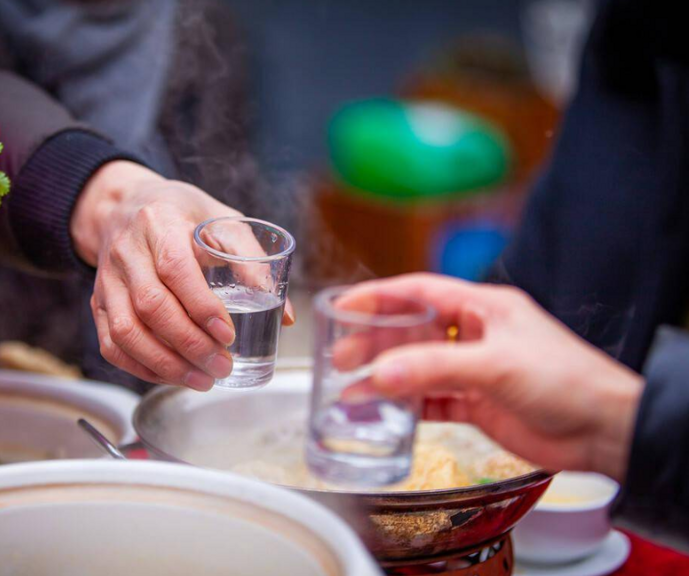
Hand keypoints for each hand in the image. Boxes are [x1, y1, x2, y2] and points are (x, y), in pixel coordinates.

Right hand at [71, 160, 293, 389]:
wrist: (126, 204)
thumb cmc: (183, 214)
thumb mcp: (223, 221)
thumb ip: (254, 261)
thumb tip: (285, 314)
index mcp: (161, 221)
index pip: (174, 267)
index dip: (201, 305)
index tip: (228, 334)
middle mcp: (127, 250)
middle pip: (150, 305)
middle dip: (189, 343)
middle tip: (221, 365)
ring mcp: (108, 279)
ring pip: (126, 330)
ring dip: (164, 363)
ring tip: (201, 379)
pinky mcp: (98, 301)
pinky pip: (111, 343)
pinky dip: (140, 367)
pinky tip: (170, 376)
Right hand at [338, 273, 642, 481]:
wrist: (604, 430)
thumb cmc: (566, 380)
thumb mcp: (497, 365)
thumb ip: (436, 368)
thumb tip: (380, 374)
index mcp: (482, 307)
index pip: (419, 292)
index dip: (378, 296)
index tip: (343, 305)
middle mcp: (474, 334)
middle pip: (411, 331)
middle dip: (373, 341)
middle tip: (339, 356)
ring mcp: (474, 370)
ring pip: (417, 368)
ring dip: (385, 376)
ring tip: (349, 388)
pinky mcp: (477, 403)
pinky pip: (431, 400)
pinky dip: (406, 406)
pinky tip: (384, 412)